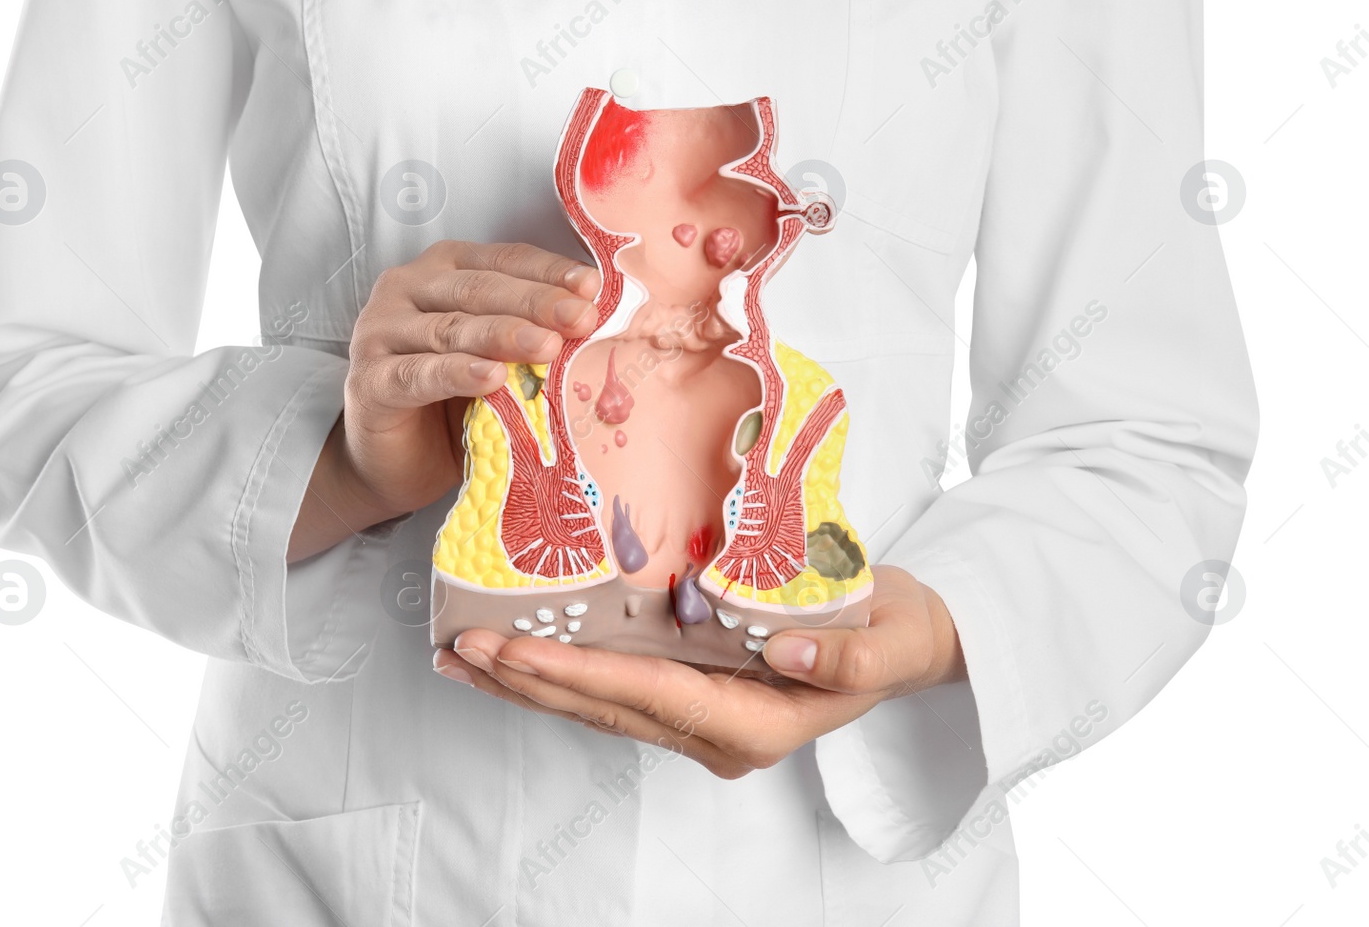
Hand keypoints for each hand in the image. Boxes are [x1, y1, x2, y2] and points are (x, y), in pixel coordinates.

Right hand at [288, 241, 599, 560]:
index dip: (547, 271)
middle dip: (535, 303)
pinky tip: (491, 378)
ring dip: (503, 336)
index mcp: (443, 270)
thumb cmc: (455, 403)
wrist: (395, 464)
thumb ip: (533, 334)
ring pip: (451, 329)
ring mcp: (380, 332)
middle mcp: (405, 288)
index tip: (591, 288)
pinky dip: (457, 374)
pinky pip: (418, 374)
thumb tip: (594, 323)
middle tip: (580, 318)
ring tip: (546, 347)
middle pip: (479, 290)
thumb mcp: (502, 360)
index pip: (502, 260)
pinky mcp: (369, 381)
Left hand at [434, 566, 966, 777]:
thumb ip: (841, 657)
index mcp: (757, 725)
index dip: (578, 674)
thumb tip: (781, 653)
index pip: (649, 697)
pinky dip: (561, 673)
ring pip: (599, 707)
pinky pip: (614, 691)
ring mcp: (702, 721)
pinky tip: (517, 655)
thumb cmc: (899, 634)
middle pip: (605, 710)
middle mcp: (718, 734)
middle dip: (530, 680)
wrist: (906, 639)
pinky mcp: (692, 696)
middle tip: (462, 649)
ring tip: (465, 658)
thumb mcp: (890, 643)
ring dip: (531, 683)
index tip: (516, 649)